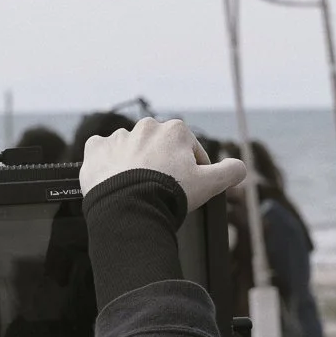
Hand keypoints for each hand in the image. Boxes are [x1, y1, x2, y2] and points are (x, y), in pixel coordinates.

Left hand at [79, 117, 246, 210]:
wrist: (128, 209)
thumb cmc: (169, 195)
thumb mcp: (209, 184)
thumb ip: (230, 172)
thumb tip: (240, 168)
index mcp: (175, 130)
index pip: (190, 151)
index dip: (192, 172)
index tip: (186, 189)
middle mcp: (145, 127)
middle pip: (159, 150)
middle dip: (162, 167)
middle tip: (161, 192)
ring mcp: (118, 137)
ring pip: (131, 151)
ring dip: (134, 166)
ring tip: (135, 190)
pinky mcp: (95, 150)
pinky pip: (102, 154)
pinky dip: (106, 165)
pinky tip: (112, 181)